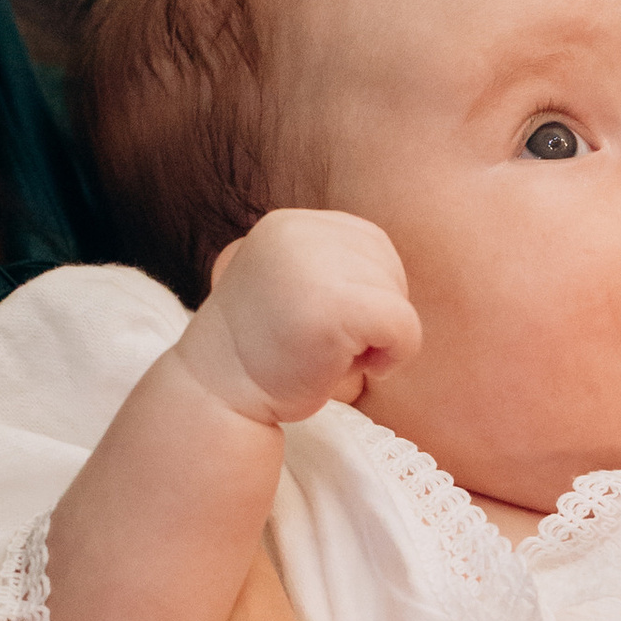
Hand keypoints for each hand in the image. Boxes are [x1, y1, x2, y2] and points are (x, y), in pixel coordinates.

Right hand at [183, 208, 419, 423]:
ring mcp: (314, 268)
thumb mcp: (291, 283)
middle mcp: (300, 233)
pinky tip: (364, 370)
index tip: (330, 324)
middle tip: (328, 345)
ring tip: (334, 355)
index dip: (367, 289)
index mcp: (289, 224)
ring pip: (397, 296)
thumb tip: (396, 265)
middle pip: (387, 265)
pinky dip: (396, 354)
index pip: (370, 242)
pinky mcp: (333, 307)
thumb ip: (330, 263)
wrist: (217, 395)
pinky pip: (403, 325)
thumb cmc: (263, 352)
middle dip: (373, 311)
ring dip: (380, 337)